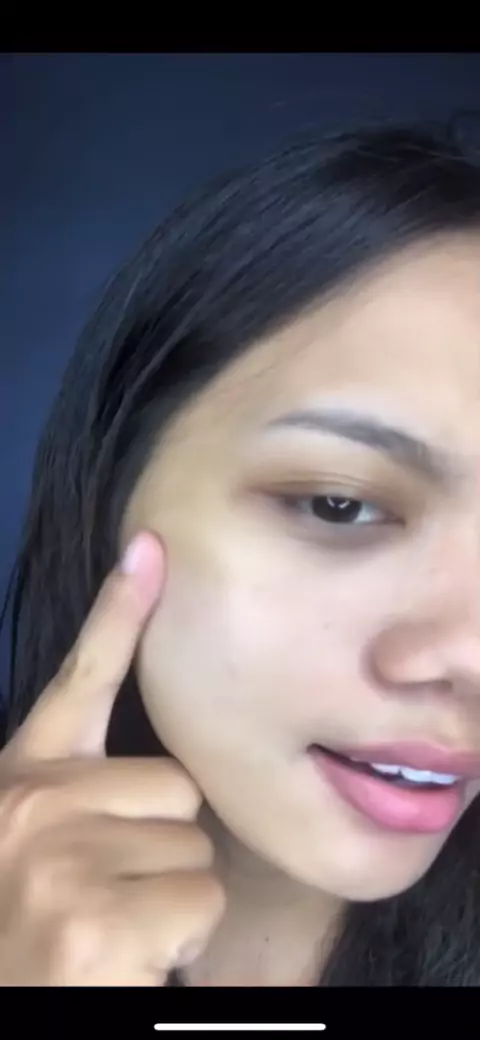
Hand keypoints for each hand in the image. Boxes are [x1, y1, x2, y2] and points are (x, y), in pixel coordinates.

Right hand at [0, 532, 224, 985]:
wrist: (11, 1007)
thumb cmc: (33, 931)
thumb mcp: (43, 849)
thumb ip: (88, 795)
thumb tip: (165, 775)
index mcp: (21, 784)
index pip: (80, 679)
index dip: (118, 612)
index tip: (150, 549)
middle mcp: (31, 804)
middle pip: (175, 785)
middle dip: (162, 845)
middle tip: (111, 897)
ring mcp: (58, 854)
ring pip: (195, 846)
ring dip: (171, 898)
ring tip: (113, 930)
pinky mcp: (92, 914)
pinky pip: (200, 900)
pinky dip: (179, 942)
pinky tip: (125, 959)